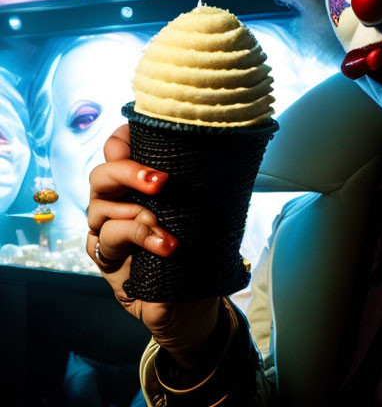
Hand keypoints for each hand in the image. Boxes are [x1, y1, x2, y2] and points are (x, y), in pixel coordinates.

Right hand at [86, 123, 221, 368]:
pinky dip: (139, 236)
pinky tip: (165, 245)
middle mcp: (115, 204)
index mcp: (135, 186)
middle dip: (128, 171)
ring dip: (138, 212)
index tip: (143, 135)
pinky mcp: (106, 259)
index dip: (122, 139)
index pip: (117, 151)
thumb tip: (224, 147)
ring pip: (100, 206)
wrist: (195, 303)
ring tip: (167, 227)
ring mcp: (106, 232)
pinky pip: (109, 238)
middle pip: (101, 175)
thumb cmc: (199, 251)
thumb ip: (197, 182)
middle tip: (161, 182)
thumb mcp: (203, 210)